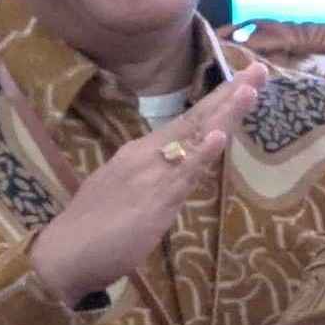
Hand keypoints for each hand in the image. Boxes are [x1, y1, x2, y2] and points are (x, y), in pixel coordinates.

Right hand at [30, 65, 268, 303]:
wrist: (63, 256)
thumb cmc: (94, 228)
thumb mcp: (129, 192)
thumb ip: (155, 178)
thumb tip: (176, 171)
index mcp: (141, 153)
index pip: (187, 122)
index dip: (218, 101)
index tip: (247, 81)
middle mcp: (147, 156)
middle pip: (196, 120)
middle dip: (230, 94)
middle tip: (260, 69)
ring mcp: (150, 176)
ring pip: (193, 139)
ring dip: (223, 114)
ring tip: (249, 88)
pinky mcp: (152, 202)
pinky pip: (182, 176)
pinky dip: (201, 154)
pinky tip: (218, 136)